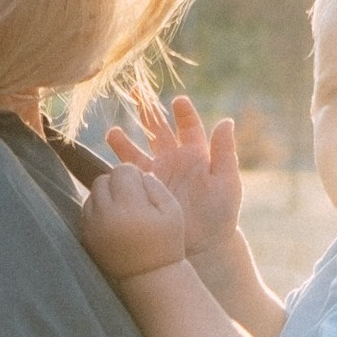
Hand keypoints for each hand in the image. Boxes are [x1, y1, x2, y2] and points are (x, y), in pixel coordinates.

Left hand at [79, 156, 190, 281]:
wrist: (149, 277)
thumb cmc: (165, 243)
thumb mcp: (172, 211)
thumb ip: (155, 185)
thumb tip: (139, 173)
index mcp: (130, 206)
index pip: (122, 171)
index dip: (134, 175)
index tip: (143, 189)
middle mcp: (106, 214)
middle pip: (103, 179)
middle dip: (117, 184)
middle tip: (132, 200)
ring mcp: (92, 226)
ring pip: (93, 194)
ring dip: (107, 196)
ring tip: (123, 212)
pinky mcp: (86, 236)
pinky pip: (87, 210)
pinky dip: (99, 210)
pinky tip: (114, 222)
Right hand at [106, 88, 242, 259]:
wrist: (204, 246)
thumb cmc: (220, 215)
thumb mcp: (227, 182)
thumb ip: (225, 152)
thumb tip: (226, 121)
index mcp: (196, 154)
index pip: (188, 126)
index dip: (183, 113)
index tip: (178, 101)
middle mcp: (174, 160)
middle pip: (157, 129)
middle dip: (147, 111)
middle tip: (136, 91)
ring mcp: (157, 175)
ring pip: (136, 151)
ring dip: (124, 141)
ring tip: (112, 132)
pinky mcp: (144, 192)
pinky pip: (128, 177)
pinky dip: (117, 168)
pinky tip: (109, 163)